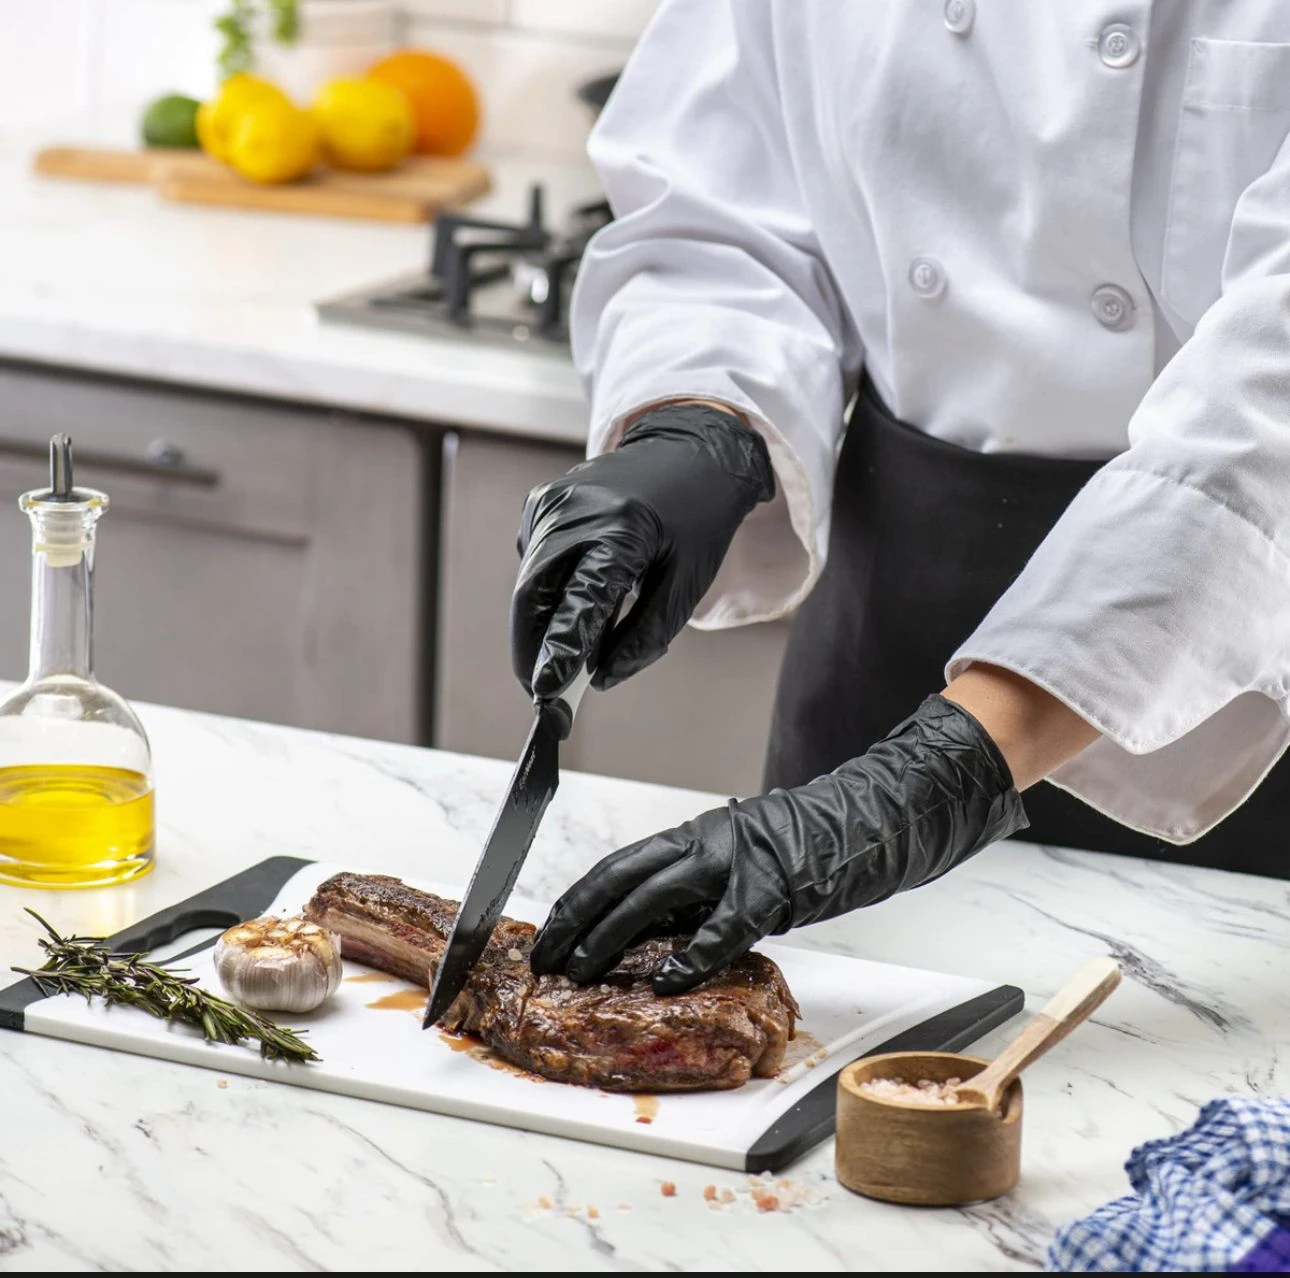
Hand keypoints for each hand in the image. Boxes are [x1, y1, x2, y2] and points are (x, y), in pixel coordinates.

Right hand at [510, 401, 773, 701]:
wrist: (690, 449)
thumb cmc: (697, 516)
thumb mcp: (687, 582)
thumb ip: (645, 635)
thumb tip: (602, 678)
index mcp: (621, 528)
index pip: (581, 600)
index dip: (560, 649)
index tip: (546, 691)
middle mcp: (575, 510)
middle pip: (533, 594)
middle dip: (531, 649)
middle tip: (541, 690)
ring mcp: (551, 503)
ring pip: (528, 582)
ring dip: (537, 625)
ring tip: (559, 660)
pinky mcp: (541, 503)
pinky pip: (534, 562)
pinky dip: (547, 593)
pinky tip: (572, 600)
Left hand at [531, 695, 1028, 993]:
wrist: (860, 825)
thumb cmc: (796, 851)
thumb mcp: (731, 864)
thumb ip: (690, 893)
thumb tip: (641, 937)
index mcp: (690, 837)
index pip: (616, 866)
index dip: (576, 900)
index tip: (549, 931)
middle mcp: (703, 844)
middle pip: (621, 880)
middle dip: (578, 920)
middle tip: (550, 958)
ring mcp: (735, 865)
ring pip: (655, 897)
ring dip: (613, 936)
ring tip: (585, 970)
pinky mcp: (771, 891)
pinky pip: (723, 928)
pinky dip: (691, 955)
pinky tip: (667, 980)